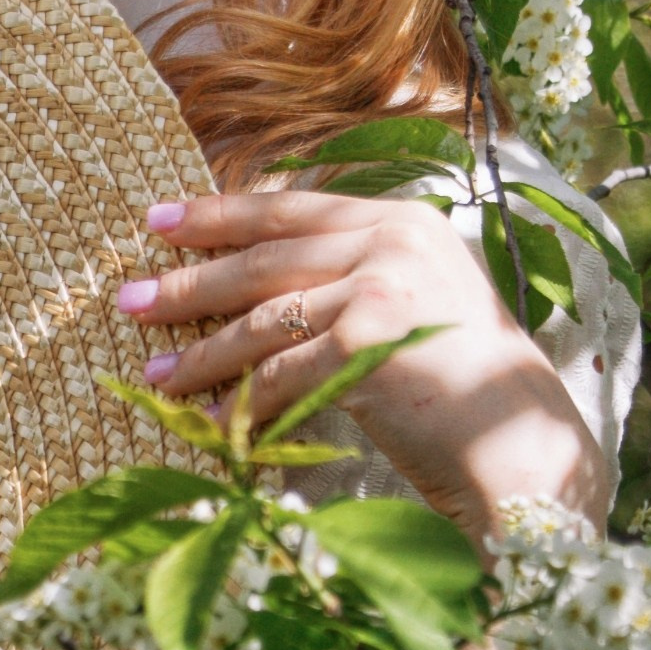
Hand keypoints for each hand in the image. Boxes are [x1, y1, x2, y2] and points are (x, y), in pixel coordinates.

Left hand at [117, 187, 611, 549]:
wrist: (522, 441)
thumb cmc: (461, 385)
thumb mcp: (408, 303)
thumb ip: (349, 277)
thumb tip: (251, 281)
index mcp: (400, 218)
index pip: (290, 208)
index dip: (219, 213)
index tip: (159, 220)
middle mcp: (393, 238)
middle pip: (265, 258)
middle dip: (189, 282)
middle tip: (128, 300)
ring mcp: (383, 284)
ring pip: (265, 319)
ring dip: (202, 352)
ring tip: (157, 374)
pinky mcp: (368, 339)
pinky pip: (282, 372)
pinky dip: (240, 402)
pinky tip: (205, 420)